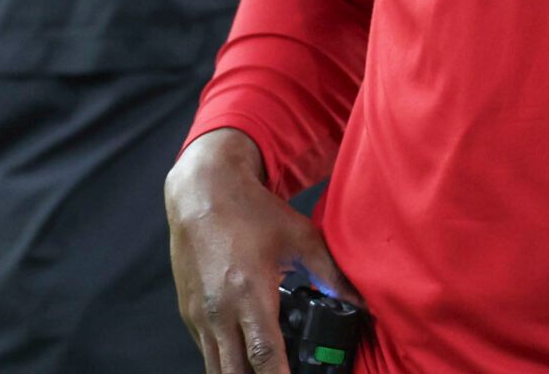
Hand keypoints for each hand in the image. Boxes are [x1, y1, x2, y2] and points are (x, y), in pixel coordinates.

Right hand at [166, 129, 362, 373]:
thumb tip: (359, 300)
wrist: (202, 192)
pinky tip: (245, 358)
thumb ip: (330, 272)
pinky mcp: (189, 314)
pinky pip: (206, 351)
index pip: (265, 355)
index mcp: (249, 293)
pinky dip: (225, 361)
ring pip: (216, 368)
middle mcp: (220, 311)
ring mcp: (200, 315)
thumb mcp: (298, 237)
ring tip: (265, 372)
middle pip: (235, 373)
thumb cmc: (249, 211)